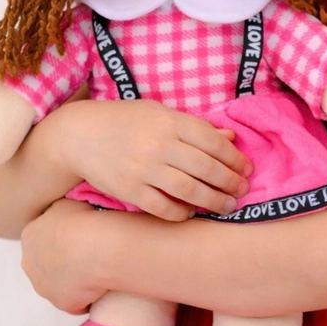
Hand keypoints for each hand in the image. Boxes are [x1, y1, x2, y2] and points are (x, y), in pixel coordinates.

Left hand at [20, 200, 108, 313]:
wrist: (96, 246)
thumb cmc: (84, 219)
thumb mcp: (66, 203)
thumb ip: (58, 212)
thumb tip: (63, 218)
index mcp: (30, 235)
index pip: (43, 238)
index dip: (62, 238)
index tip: (79, 236)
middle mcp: (30, 263)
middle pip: (46, 264)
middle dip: (62, 261)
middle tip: (88, 254)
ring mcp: (43, 287)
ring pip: (59, 284)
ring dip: (73, 280)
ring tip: (96, 269)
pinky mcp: (61, 303)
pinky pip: (76, 301)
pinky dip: (87, 296)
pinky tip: (101, 285)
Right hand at [50, 97, 253, 220]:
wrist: (80, 135)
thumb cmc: (125, 120)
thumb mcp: (160, 113)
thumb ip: (195, 126)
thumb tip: (229, 136)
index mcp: (170, 122)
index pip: (213, 142)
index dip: (234, 158)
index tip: (246, 168)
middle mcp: (159, 145)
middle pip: (206, 168)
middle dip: (230, 182)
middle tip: (243, 190)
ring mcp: (144, 169)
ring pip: (189, 190)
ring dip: (214, 201)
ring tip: (227, 205)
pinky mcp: (129, 190)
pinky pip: (163, 207)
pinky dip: (182, 213)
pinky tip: (192, 212)